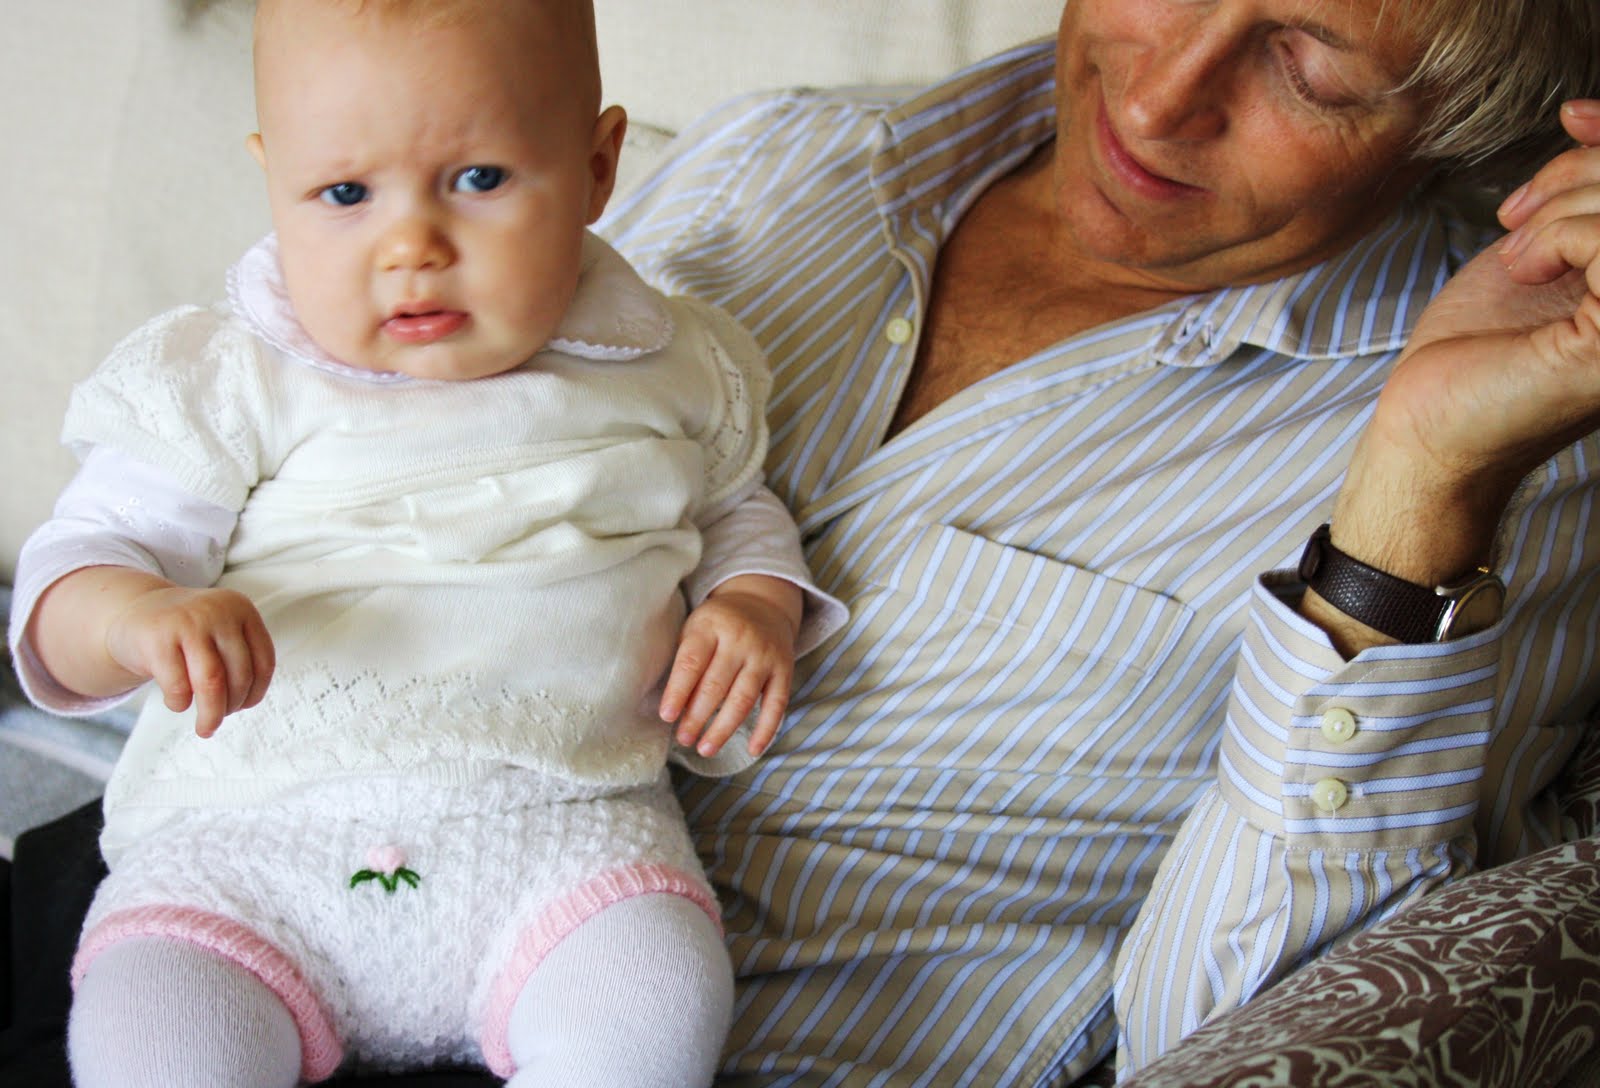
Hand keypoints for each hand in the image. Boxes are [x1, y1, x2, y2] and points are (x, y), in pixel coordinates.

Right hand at [105, 585, 275, 737]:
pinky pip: (178, 686)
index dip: (257, 692)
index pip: (264, 661)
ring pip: (212, 683)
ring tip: (206, 728)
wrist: (133, 612)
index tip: (244, 706)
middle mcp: (218, 611)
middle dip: (232, 707)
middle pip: (239, 675)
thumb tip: (247, 700)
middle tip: (218, 720)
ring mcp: (187, 622)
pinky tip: (176, 702)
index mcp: (241, 609)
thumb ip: (238, 656)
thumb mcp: (220, 630)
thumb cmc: (184, 632)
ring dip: (211, 714)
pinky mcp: (157, 639)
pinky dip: (180, 703)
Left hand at [659, 575, 801, 757]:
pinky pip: (777, 704)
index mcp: (710, 626)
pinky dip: (766, 730)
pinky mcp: (784, 669)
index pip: (691, 663)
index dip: (677, 692)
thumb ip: (685, 662)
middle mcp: (740, 639)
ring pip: (743, 699)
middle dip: (697, 717)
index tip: (666, 717)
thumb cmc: (718, 625)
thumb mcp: (695, 629)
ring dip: (723, 728)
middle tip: (684, 739)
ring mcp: (765, 655)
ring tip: (705, 748)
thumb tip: (674, 711)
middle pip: (716, 685)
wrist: (763, 603)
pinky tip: (752, 750)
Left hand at [1328, 102, 1599, 591]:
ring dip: (1567, 203)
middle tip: (1521, 211)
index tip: (1573, 119)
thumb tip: (1583, 112)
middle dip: (1589, 169)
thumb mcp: (1544, 245)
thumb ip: (1586, 190)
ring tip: (1519, 247)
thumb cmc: (1481, 347)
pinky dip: (1559, 232)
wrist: (1430, 426)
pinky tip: (1525, 268)